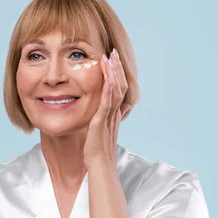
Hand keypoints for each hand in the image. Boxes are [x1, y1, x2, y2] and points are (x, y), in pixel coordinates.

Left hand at [83, 48, 131, 166]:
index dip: (117, 74)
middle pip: (120, 85)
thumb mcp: (103, 130)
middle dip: (117, 68)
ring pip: (116, 89)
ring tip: (110, 57)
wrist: (99, 164)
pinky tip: (108, 75)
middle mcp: (114, 113)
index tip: (113, 61)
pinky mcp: (102, 120)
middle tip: (113, 53)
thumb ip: (108, 119)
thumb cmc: (97, 150)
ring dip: (113, 72)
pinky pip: (107, 101)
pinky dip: (109, 86)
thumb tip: (115, 110)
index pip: (119, 89)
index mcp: (114, 114)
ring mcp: (110, 116)